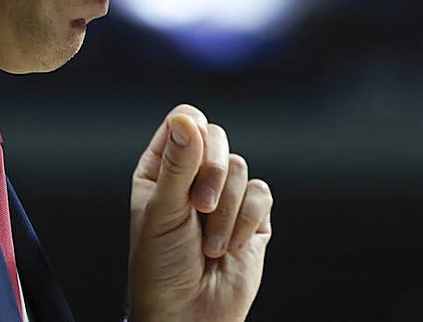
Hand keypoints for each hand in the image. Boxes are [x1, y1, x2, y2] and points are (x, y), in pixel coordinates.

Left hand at [127, 104, 273, 321]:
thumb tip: (188, 120)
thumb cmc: (160, 267)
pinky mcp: (253, 218)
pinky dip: (247, 222)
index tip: (193, 154)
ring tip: (209, 245)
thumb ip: (178, 164)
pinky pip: (262, 195)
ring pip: (241, 169)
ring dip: (226, 212)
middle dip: (213, 174)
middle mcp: (194, 176)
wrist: (188, 315)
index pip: (184, 121)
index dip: (193, 131)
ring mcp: (225, 196)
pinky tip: (230, 247)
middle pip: (218, 138)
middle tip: (200, 206)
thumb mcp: (162, 211)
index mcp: (163, 168)